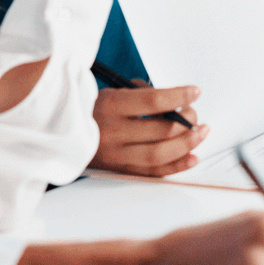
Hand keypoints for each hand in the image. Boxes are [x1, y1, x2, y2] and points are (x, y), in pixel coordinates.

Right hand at [90, 81, 207, 176]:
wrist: (62, 134)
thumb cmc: (94, 109)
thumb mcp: (113, 91)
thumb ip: (143, 94)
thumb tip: (176, 101)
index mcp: (110, 106)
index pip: (152, 101)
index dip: (178, 96)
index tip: (195, 92)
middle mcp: (111, 133)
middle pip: (159, 131)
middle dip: (186, 122)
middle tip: (197, 116)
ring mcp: (115, 156)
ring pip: (157, 155)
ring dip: (186, 145)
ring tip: (202, 133)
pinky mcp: (119, 171)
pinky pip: (151, 173)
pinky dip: (176, 167)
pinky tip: (193, 157)